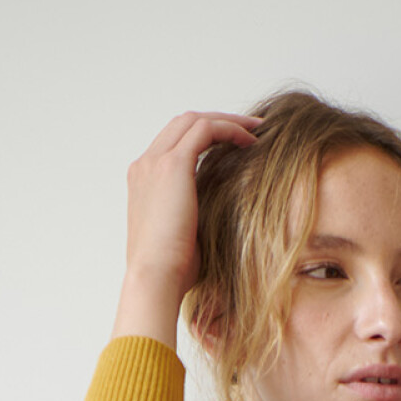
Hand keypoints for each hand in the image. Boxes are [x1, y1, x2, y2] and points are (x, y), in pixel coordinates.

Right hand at [111, 110, 261, 346]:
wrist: (155, 280)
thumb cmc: (172, 273)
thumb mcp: (184, 237)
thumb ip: (195, 218)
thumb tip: (223, 220)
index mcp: (144, 182)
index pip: (173, 143)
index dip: (204, 138)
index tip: (232, 145)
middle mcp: (145, 165)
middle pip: (182, 124)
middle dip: (218, 120)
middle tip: (250, 128)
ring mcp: (155, 162)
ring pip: (194, 121)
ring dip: (227, 120)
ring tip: (256, 130)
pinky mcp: (173, 166)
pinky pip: (205, 130)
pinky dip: (229, 129)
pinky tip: (251, 142)